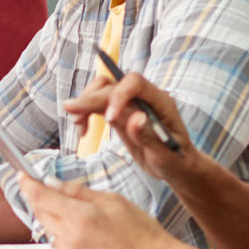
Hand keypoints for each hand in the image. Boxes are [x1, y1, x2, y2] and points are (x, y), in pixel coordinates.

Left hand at [17, 177, 194, 248]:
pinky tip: (88, 237)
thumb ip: (80, 192)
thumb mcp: (115, 202)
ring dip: (56, 220)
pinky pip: (62, 248)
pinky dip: (67, 238)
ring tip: (83, 219)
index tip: (23, 176)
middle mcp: (71, 239)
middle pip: (41, 214)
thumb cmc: (143, 237)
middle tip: (48, 191)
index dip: (28, 184)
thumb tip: (54, 184)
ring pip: (51, 231)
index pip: (41, 197)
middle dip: (41, 200)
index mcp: (81, 217)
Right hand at [60, 71, 200, 180]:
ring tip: (77, 124)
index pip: (135, 83)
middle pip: (113, 84)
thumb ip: (150, 137)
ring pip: (102, 89)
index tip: (108, 119)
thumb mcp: (166, 155)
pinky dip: (86, 113)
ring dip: (85, 102)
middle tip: (73, 114)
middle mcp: (144, 97)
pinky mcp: (120, 113)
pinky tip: (82, 130)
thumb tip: (135, 118)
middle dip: (91, 97)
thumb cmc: (176, 160)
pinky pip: (98, 104)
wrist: (175, 165)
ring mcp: (131, 103)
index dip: (118, 95)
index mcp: (160, 101)